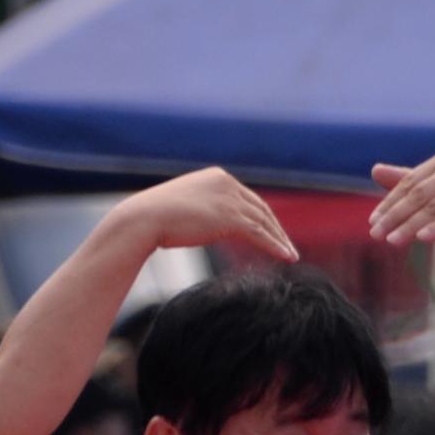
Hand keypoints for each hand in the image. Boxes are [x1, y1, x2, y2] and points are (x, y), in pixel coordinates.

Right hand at [111, 168, 298, 261]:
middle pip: (260, 208)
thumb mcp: (185, 208)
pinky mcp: (230, 217)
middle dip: (276, 228)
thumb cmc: (156, 218)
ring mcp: (229, 199)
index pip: (247, 198)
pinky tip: (285, 256)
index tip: (271, 231)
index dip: (261, 216)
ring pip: (263, 221)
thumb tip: (207, 224)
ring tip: (290, 255)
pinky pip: (259, 233)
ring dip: (280, 239)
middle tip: (286, 245)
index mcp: (217, 177)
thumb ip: (203, 211)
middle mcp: (227, 183)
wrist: (144, 218)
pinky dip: (274, 245)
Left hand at [369, 154, 434, 249]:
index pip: (408, 183)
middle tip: (375, 234)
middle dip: (393, 216)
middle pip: (417, 196)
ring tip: (391, 241)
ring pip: (432, 209)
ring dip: (409, 226)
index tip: (372, 222)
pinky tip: (421, 238)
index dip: (389, 203)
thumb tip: (373, 169)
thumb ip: (408, 178)